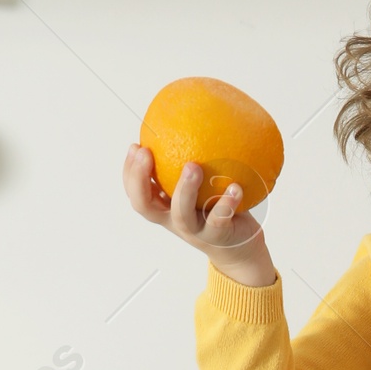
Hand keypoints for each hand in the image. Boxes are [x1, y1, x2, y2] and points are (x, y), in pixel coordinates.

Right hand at [123, 145, 278, 287]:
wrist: (240, 249)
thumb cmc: (217, 209)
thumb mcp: (200, 187)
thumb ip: (188, 163)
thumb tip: (188, 120)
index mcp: (165, 208)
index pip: (136, 193)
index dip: (130, 173)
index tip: (135, 146)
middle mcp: (175, 220)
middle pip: (146, 207)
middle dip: (141, 180)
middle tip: (147, 153)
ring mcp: (196, 231)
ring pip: (182, 215)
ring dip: (185, 189)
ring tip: (193, 166)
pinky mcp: (218, 237)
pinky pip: (220, 219)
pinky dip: (227, 203)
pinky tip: (235, 186)